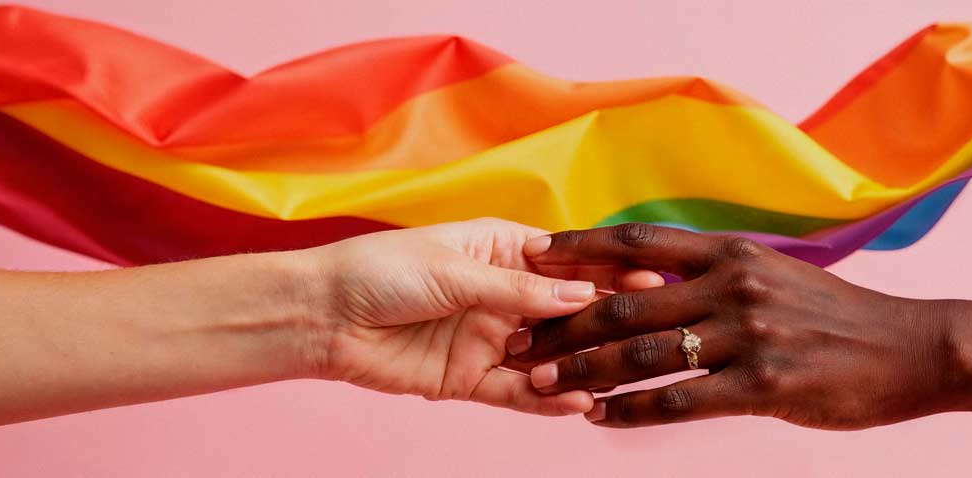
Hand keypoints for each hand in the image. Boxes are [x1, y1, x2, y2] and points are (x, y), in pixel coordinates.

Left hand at [298, 218, 663, 415]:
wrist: (322, 315)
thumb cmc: (381, 271)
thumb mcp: (456, 270)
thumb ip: (519, 290)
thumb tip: (582, 298)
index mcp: (503, 251)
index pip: (567, 264)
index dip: (607, 273)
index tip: (649, 281)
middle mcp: (504, 295)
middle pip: (567, 312)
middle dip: (603, 323)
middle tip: (644, 334)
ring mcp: (491, 338)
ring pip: (550, 355)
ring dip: (580, 365)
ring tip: (616, 376)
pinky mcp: (472, 378)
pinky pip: (519, 391)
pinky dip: (548, 398)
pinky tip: (577, 401)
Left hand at [509, 223, 950, 427]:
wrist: (913, 349)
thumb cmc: (838, 316)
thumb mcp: (777, 274)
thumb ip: (718, 275)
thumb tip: (659, 278)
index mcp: (732, 253)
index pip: (638, 243)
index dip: (579, 247)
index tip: (530, 253)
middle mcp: (734, 286)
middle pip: (625, 301)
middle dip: (563, 322)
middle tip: (516, 339)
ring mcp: (749, 335)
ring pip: (644, 353)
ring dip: (585, 369)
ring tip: (541, 383)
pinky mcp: (764, 386)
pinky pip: (680, 401)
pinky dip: (633, 411)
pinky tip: (600, 418)